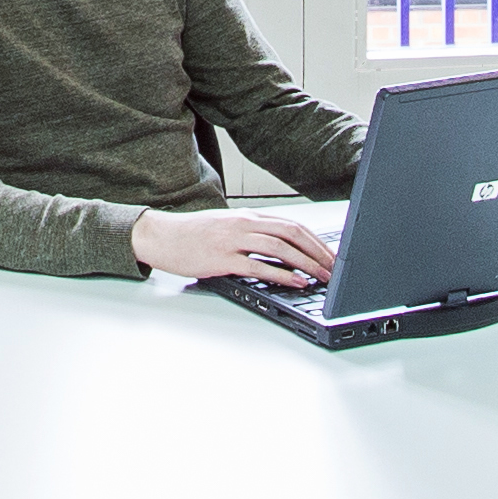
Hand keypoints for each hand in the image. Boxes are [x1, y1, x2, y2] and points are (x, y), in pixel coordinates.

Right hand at [132, 206, 334, 288]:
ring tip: (323, 277)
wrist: (161, 236)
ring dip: (306, 263)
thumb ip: (252, 234)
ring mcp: (233, 240)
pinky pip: (259, 266)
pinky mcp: (222, 259)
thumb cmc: (193, 235)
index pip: (292, 224)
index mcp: (248, 216)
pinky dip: (282, 275)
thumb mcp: (227, 227)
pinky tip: (296, 282)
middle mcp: (244, 223)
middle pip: (292, 232)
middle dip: (318, 251)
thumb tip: (282, 247)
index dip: (316, 240)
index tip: (332, 255)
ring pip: (280, 247)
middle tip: (335, 267)